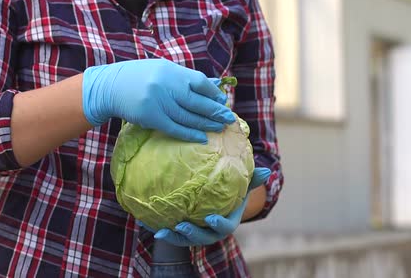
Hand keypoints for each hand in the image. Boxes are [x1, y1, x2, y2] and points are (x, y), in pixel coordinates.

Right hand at [82, 59, 235, 141]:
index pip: (199, 82)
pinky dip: (189, 134)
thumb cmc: (139, 77)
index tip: (222, 101)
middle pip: (196, 101)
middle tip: (228, 119)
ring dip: (205, 124)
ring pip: (187, 117)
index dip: (213, 93)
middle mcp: (165, 85)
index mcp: (170, 71)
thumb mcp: (162, 70)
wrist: (110, 86)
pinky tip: (201, 138)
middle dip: (214, 111)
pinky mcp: (150, 117)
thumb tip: (215, 85)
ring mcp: (157, 102)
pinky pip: (174, 128)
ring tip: (218, 128)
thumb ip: (185, 78)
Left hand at [138, 167, 271, 246]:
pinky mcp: (179, 228)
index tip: (210, 218)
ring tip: (158, 230)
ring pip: (182, 239)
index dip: (218, 225)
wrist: (214, 198)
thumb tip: (267, 171)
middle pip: (201, 238)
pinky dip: (156, 225)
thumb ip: (252, 178)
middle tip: (180, 227)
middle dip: (190, 235)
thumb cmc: (230, 189)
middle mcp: (210, 230)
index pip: (225, 227)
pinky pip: (168, 229)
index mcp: (226, 221)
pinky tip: (142, 219)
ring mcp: (194, 231)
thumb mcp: (242, 183)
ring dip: (171, 236)